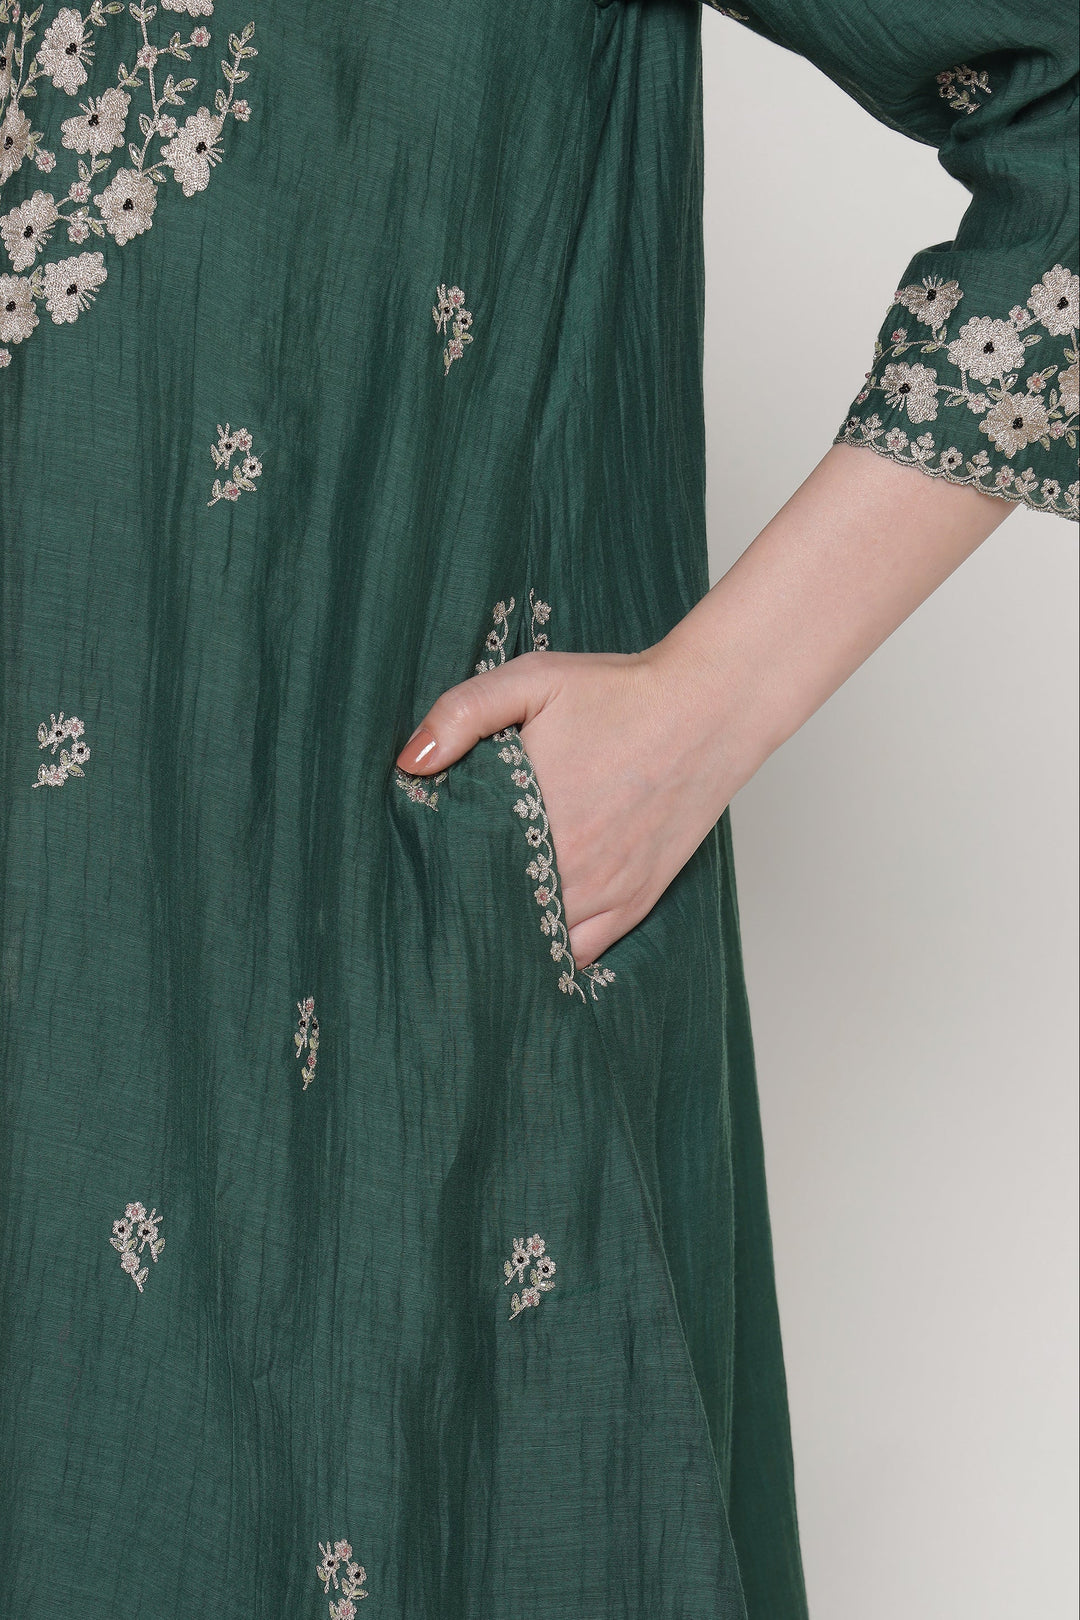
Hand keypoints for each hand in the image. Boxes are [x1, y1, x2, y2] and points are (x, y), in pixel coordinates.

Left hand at [395, 644, 747, 965]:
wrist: (708, 706)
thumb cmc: (620, 692)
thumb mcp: (532, 680)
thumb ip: (462, 713)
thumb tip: (410, 763)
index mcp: (531, 815)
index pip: (461, 871)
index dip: (436, 877)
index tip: (419, 874)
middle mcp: (569, 864)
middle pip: (496, 913)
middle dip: (467, 914)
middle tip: (439, 910)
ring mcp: (606, 889)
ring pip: (539, 942)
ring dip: (508, 938)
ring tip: (479, 932)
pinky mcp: (638, 899)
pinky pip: (587, 952)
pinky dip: (558, 953)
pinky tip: (534, 948)